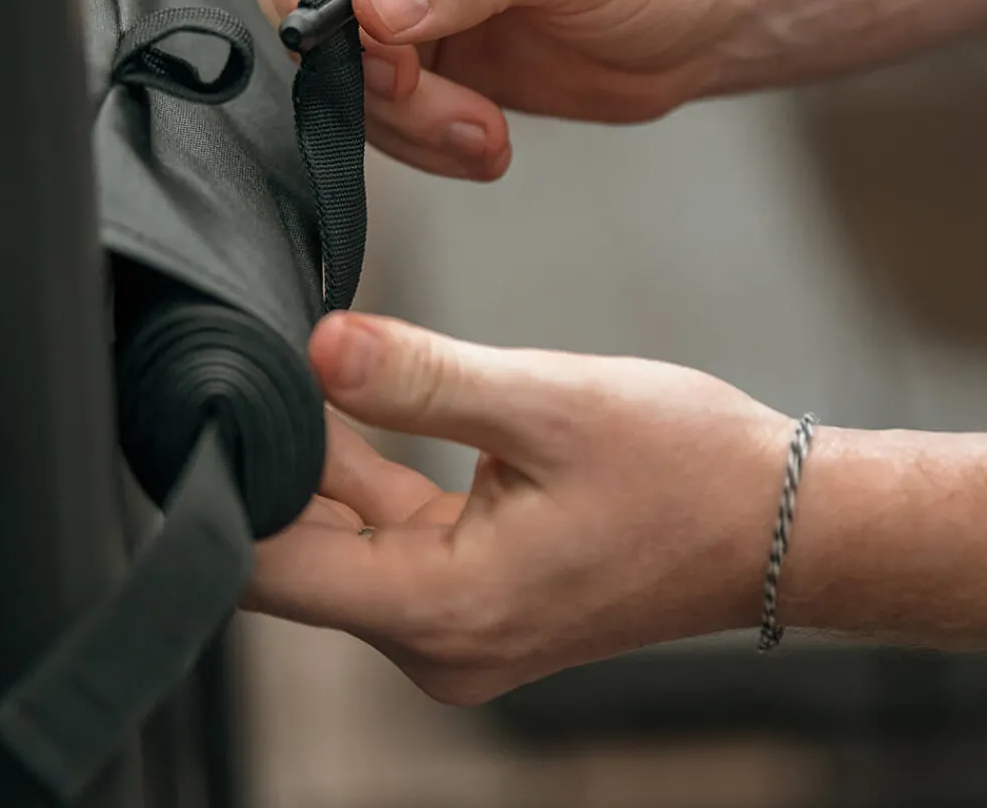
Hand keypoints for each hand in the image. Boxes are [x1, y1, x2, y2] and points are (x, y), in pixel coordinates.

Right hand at [234, 0, 752, 180]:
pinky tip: (485, 142)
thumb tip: (369, 9)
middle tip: (412, 89)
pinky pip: (375, 102)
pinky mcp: (420, 44)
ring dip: (393, 113)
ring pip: (332, 56)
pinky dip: (416, 137)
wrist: (713, 7)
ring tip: (481, 133)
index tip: (328, 41)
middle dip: (347, 53)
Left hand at [248, 311, 792, 704]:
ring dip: (319, 468)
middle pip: (296, 559)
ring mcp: (455, 627)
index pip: (267, 569)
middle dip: (268, 466)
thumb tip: (318, 345)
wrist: (777, 523)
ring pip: (340, 546)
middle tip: (252, 365)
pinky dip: (366, 482)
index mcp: (442, 606)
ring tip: (303, 373)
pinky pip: (388, 542)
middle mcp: (435, 640)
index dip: (226, 484)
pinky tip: (358, 409)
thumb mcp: (546, 403)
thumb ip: (422, 379)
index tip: (209, 404)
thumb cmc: (685, 469)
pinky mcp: (475, 601)